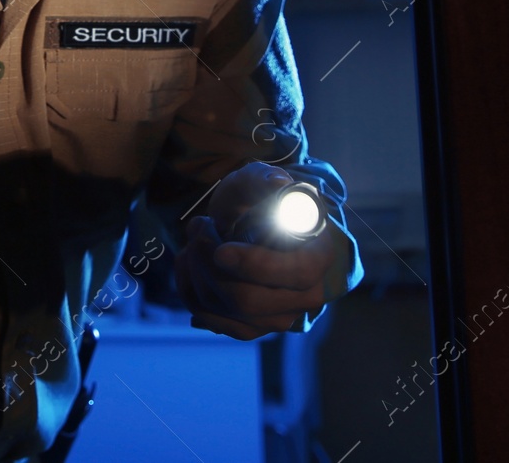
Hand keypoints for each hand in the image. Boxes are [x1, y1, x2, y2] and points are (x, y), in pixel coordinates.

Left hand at [173, 163, 351, 339]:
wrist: (249, 224)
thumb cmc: (258, 201)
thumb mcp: (259, 181)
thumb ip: (265, 180)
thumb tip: (277, 184)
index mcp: (318, 257)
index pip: (295, 274)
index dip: (255, 265)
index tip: (221, 251)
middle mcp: (304, 296)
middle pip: (248, 300)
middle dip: (209, 263)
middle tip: (197, 227)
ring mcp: (278, 317)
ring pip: (224, 310)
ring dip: (196, 271)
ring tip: (193, 239)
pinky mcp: (251, 327)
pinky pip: (212, 320)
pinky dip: (190, 291)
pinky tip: (190, 264)